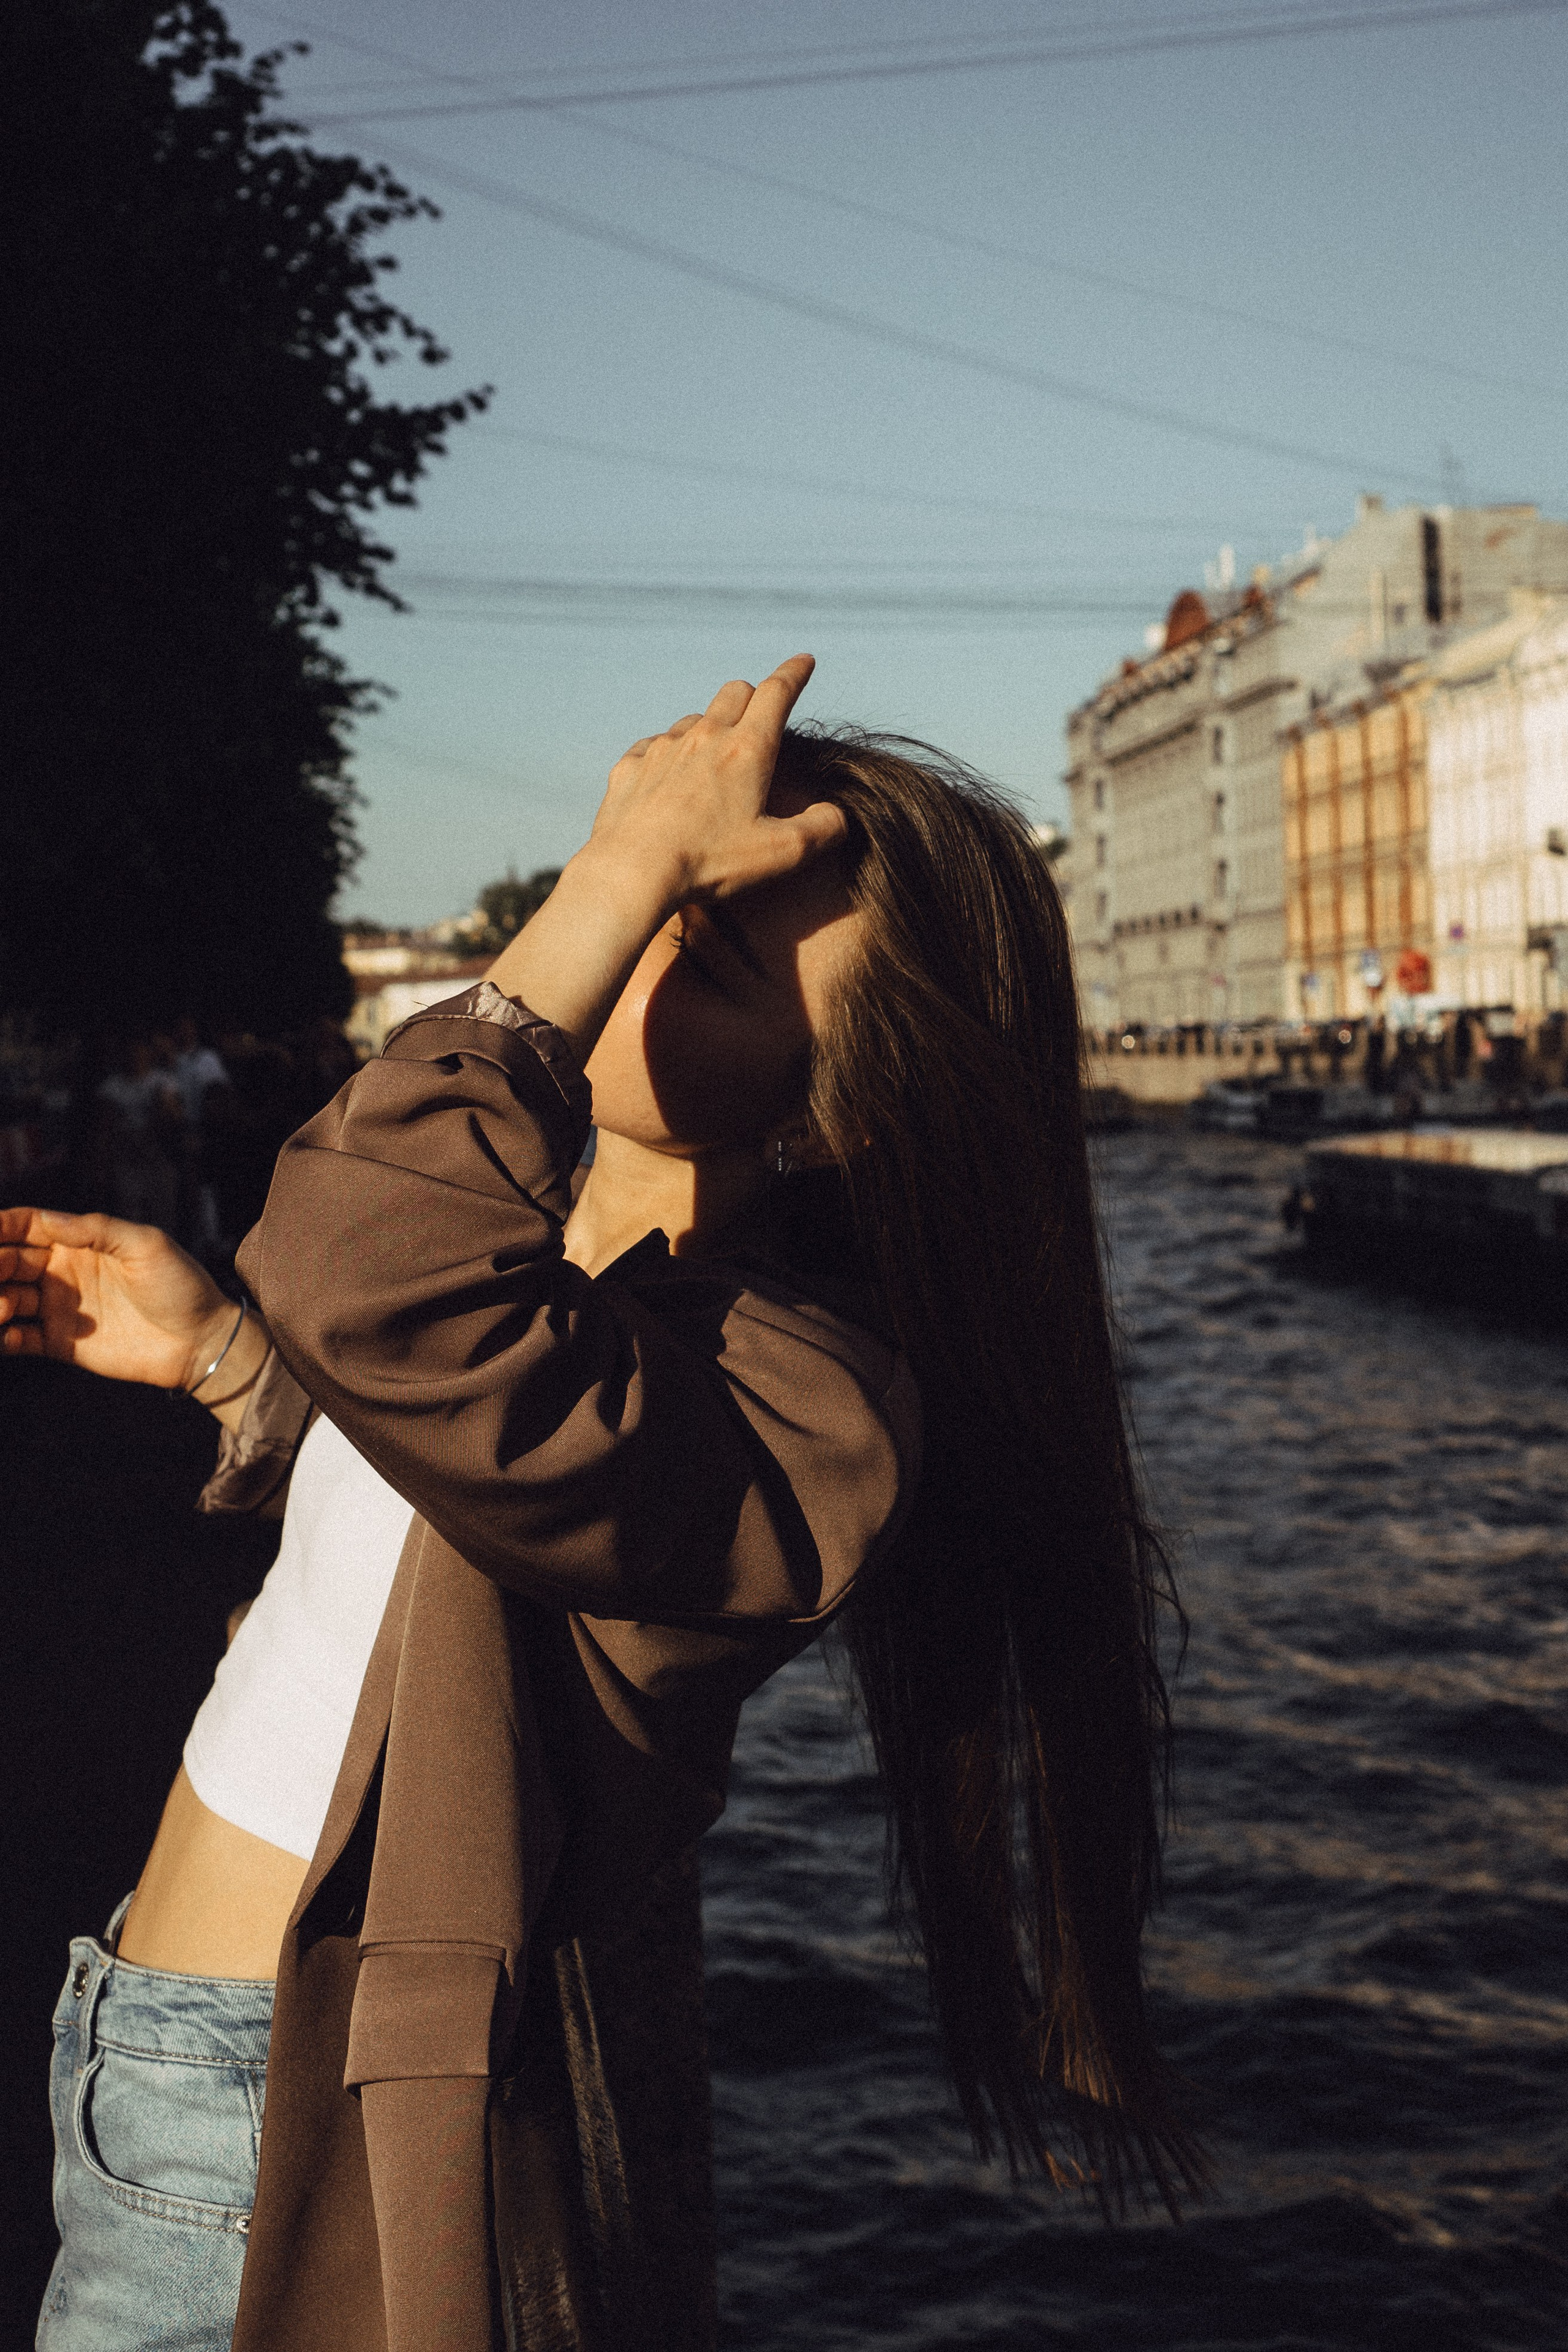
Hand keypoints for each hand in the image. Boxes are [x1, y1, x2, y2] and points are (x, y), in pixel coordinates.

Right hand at [0, 1207, 235, 1389]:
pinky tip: (7, 1333)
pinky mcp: (60, 1344)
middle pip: (7, 1261)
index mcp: (80, 1242)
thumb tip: (47, 1219)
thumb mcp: (146, 1245)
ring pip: (6, 1299)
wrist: (201, 1341)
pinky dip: (4, 1337)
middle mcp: (61, 1272)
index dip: (1, 1226)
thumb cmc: (181, 1285)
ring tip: (5, 1306)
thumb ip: (97, 1229)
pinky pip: (18, 1340)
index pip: (27, 1226)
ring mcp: (58, 1308)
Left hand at [486, 654, 846, 1064]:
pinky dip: (670, 756)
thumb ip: (822, 829)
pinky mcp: (631, 766)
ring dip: (710, 729)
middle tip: (760, 712)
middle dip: (753, 695)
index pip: (777, 693)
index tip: (805, 660)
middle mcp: (704, 736)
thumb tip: (836, 815)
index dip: (795, 673)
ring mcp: (663, 748)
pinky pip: (655, 746)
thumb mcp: (782, 853)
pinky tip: (670, 780)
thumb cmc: (711, 864)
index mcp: (747, 750)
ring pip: (694, 719)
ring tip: (713, 760)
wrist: (632, 873)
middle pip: (734, 692)